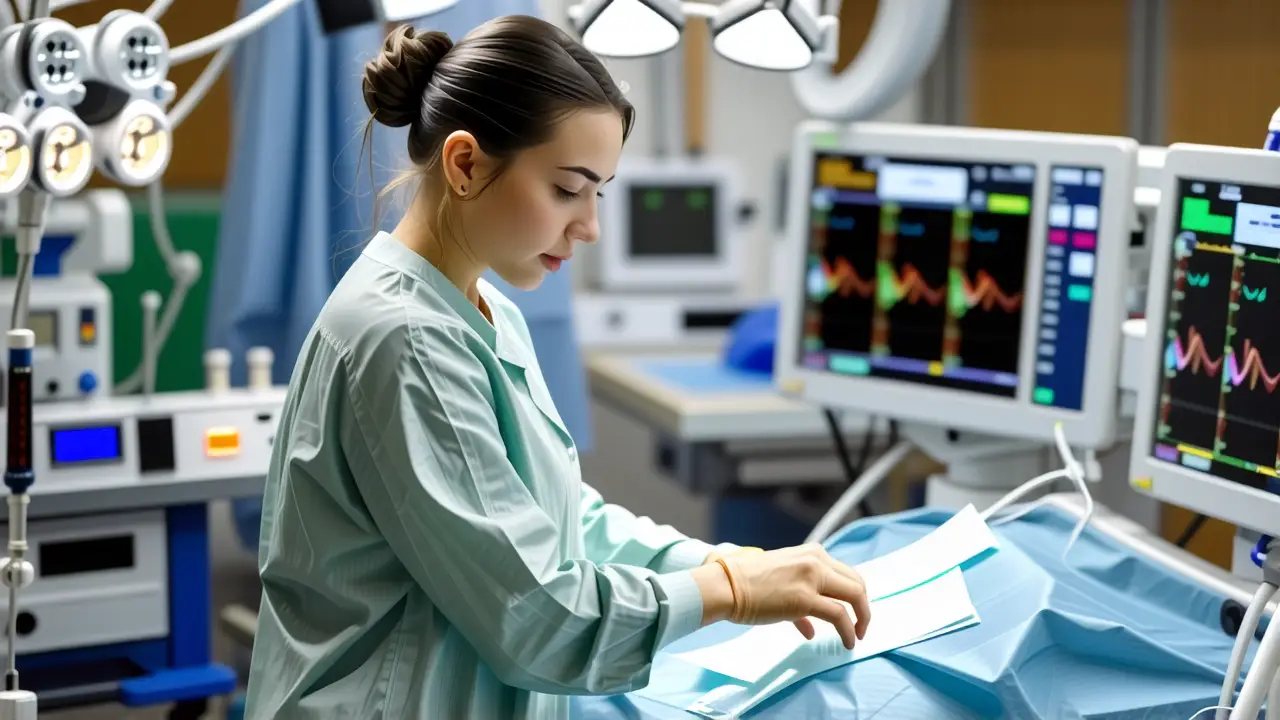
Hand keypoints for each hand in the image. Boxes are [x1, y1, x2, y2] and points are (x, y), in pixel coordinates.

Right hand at [696, 544, 869, 649]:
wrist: (725, 585)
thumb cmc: (745, 583)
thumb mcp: (780, 580)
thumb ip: (800, 600)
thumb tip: (810, 627)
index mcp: (811, 552)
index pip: (846, 572)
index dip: (854, 594)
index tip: (854, 610)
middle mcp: (816, 560)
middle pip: (856, 582)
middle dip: (863, 606)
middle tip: (860, 624)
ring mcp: (812, 577)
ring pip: (855, 596)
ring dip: (861, 620)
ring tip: (857, 637)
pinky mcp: (805, 598)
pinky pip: (840, 616)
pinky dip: (849, 631)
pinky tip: (848, 642)